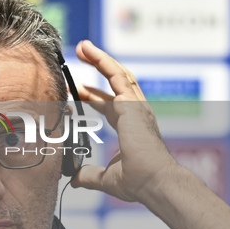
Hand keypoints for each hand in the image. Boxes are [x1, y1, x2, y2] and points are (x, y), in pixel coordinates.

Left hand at [71, 40, 177, 202]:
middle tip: (80, 57)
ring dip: (99, 59)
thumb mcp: (106, 178)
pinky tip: (90, 51)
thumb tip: (74, 179)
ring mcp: (136, 106)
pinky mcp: (133, 104)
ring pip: (117, 73)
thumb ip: (89, 175)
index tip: (75, 91)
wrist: (155, 182)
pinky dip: (103, 61)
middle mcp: (136, 113)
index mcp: (131, 127)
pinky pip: (116, 75)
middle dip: (97, 69)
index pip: (109, 105)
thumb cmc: (139, 182)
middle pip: (115, 83)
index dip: (92, 97)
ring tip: (83, 46)